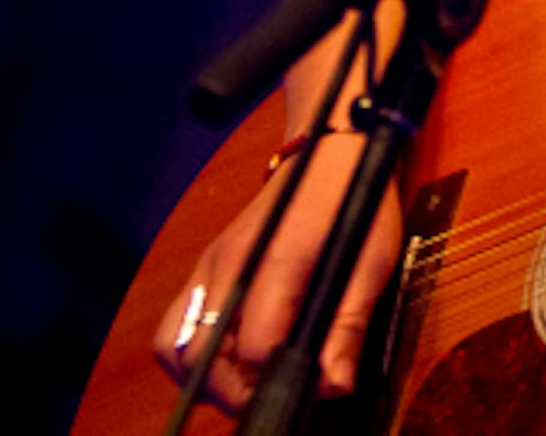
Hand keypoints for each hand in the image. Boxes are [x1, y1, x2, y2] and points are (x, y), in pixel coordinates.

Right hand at [152, 134, 402, 413]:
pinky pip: (176, 325)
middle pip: (201, 357)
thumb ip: (349, 327)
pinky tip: (230, 356)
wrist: (330, 152)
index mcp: (276, 263)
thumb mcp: (371, 263)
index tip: (303, 388)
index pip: (253, 349)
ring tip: (248, 380)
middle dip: (233, 391)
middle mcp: (230, 264)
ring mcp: (210, 264)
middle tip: (272, 393)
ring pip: (174, 346)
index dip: (276, 380)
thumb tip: (333, 387)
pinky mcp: (205, 266)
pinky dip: (192, 353)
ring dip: (204, 377)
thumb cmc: (356, 203)